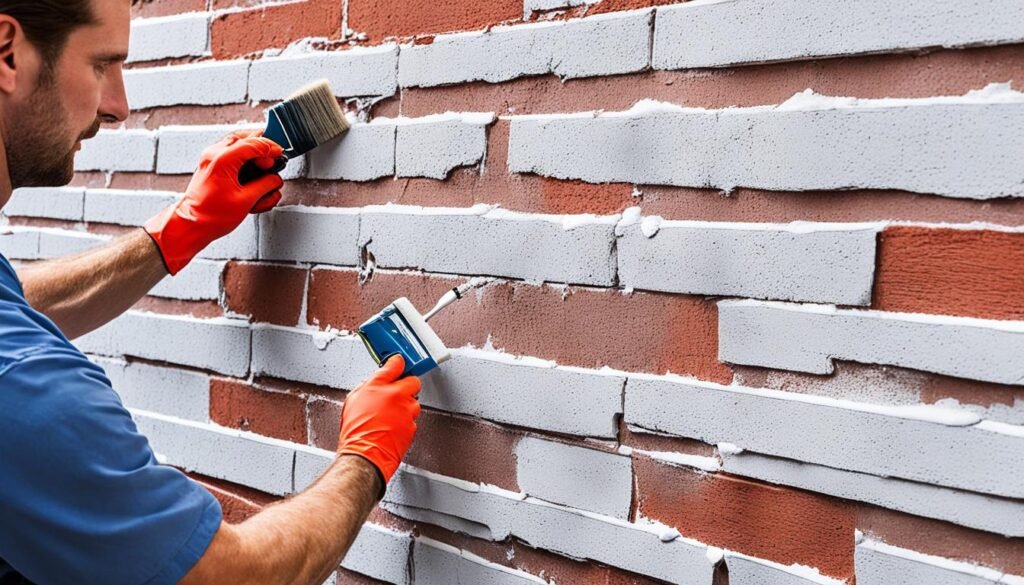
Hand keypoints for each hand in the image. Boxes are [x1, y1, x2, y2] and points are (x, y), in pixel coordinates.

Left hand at [144, 130, 284, 274]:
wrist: (191, 225)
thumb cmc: (210, 216)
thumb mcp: (246, 201)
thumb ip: (265, 186)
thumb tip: (274, 179)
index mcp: (223, 159)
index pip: (254, 143)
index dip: (271, 148)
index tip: (280, 153)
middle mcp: (214, 155)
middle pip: (244, 138)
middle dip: (261, 149)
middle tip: (272, 161)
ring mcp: (211, 160)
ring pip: (238, 145)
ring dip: (253, 155)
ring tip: (263, 173)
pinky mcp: (211, 167)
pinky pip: (231, 156)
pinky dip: (243, 162)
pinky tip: (252, 178)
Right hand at [338, 355, 421, 490]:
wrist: (365, 455)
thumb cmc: (356, 431)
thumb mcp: (353, 399)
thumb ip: (369, 385)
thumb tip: (375, 381)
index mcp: (381, 386)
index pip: (395, 364)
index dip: (397, 362)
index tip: (397, 362)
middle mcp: (397, 396)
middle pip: (413, 382)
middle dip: (406, 385)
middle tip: (396, 392)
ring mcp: (407, 412)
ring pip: (414, 402)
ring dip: (406, 405)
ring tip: (391, 415)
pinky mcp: (412, 427)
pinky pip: (412, 419)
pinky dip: (405, 421)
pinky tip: (392, 426)